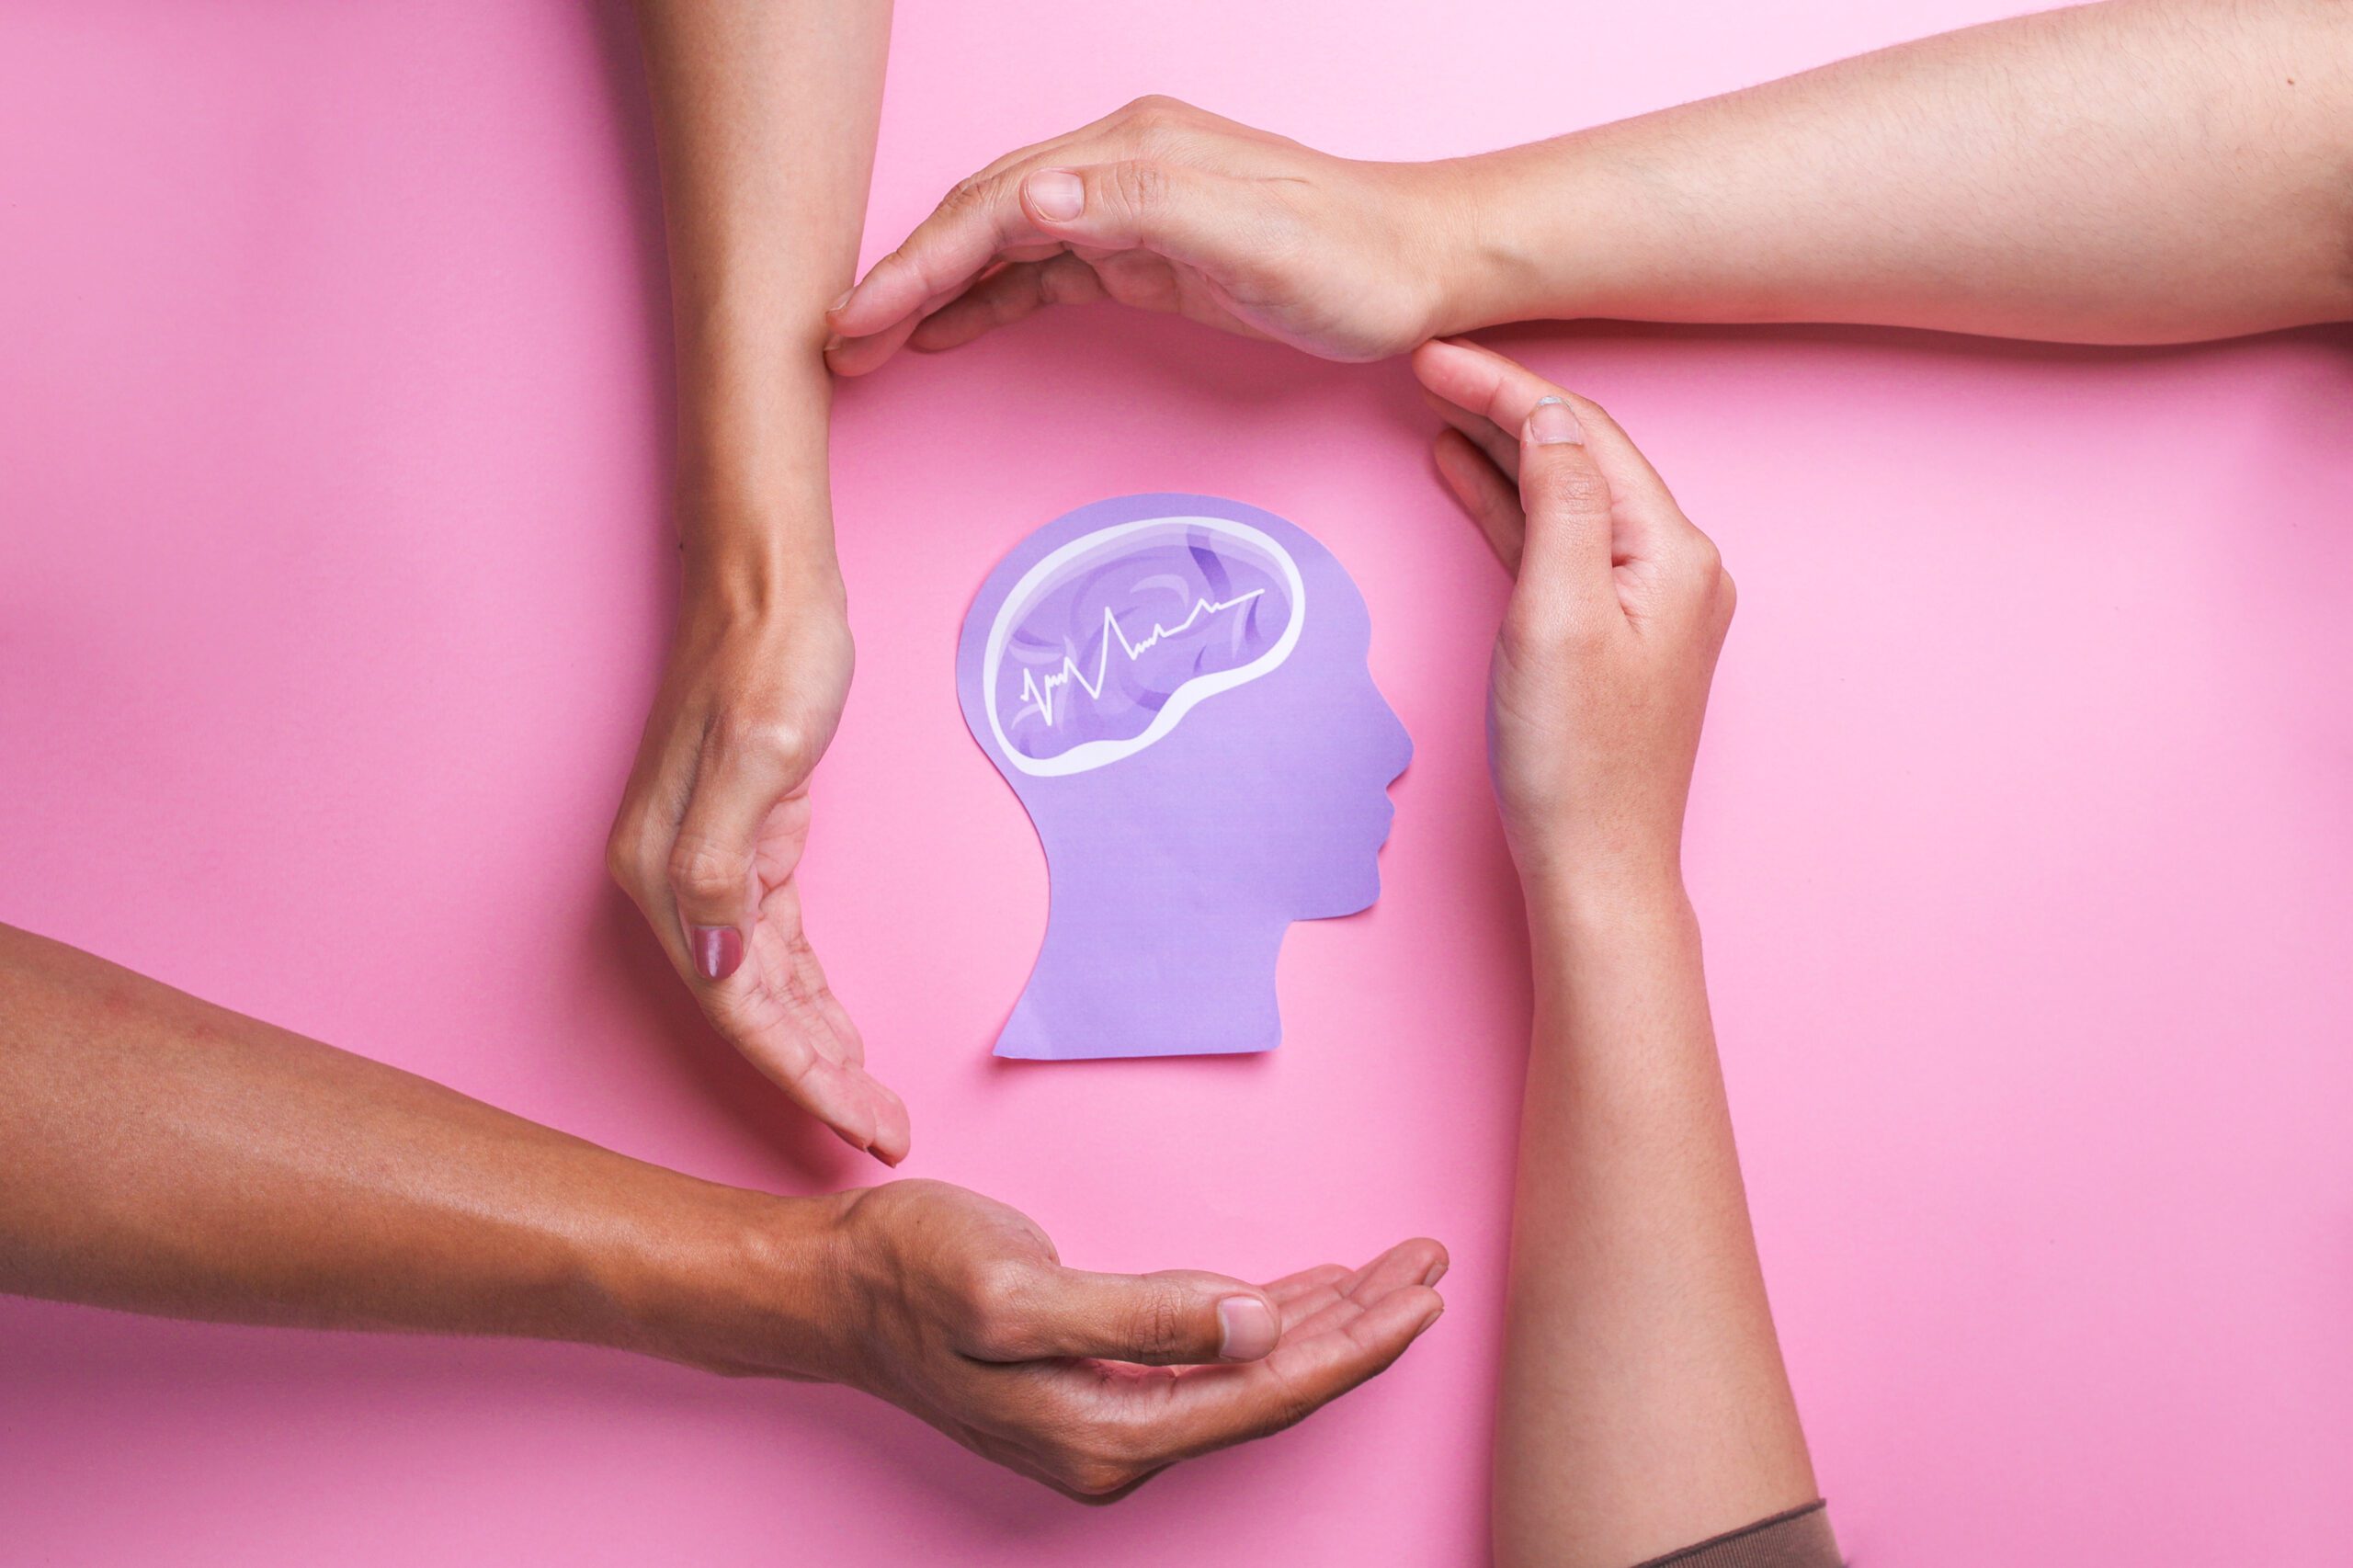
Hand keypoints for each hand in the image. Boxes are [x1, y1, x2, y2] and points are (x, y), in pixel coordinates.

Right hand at [606, 544, 908, 1163]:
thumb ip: (724, 864)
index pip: (735, 1007)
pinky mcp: (748, 846)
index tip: (862, 1126)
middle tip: (888, 1132)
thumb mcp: (759, 751)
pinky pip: (775, 948)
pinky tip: (843, 1036)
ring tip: (875, 1106)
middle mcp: (672, 881)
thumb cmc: (769, 652)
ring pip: (764, 988)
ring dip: (819, 1049)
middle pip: (750, 1013)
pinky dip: (811, 997)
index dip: (799, 1076)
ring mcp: (707, 865)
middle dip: (817, 1081)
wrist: (769, 580)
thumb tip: (713, 966)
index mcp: (663, 871)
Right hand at [811, 1180, 1446, 1499]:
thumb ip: (1140, 1312)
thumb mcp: (1015, 1287)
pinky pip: (1214, 1362)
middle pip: (1275, 1390)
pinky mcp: (1099, 1385)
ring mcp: (1108, 1421)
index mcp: (1107, 1432)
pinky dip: (1270, 1318)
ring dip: (1327, 1321)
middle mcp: (1118, 1445)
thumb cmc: (909, 1273)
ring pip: (1252, 1375)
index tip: (1420, 1289)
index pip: (1267, 1391)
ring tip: (1396, 1271)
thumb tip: (1258, 1322)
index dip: (1355, 1342)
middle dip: (1363, 1330)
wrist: (831, 1286)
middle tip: (1430, 1263)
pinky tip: (1311, 1291)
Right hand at [825, 96, 1472, 372]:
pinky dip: (985, 300)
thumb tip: (1038, 198)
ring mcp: (1129, 209)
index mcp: (1131, 152)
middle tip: (836, 341)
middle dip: (901, 276)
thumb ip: (1145, 208)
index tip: (859, 319)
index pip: (994, 206)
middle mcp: (1119, 167)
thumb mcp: (1254, 235)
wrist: (1422, 270)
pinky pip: (1041, 273)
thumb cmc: (1350, 259)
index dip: (918, 263)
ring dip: (931, 290)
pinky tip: (945, 330)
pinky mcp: (1145, 253)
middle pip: (978, 217)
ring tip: (866, 342)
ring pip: (1000, 244)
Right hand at [1412, 339, 1734, 902]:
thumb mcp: (1557, 616)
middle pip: (1579, 455)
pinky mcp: (1612, 631)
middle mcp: (1673, 565)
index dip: (1505, 387)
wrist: (1596, 863)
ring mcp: (1646, 599)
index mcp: (1671, 552)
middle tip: (1426, 366)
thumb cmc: (1575, 759)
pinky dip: (1508, 507)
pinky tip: (1463, 477)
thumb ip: (1560, 507)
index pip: (1582, 435)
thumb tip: (1551, 421)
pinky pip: (1557, 544)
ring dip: (1500, 451)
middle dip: (1502, 407)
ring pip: (1564, 495)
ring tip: (1434, 408)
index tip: (1435, 355)